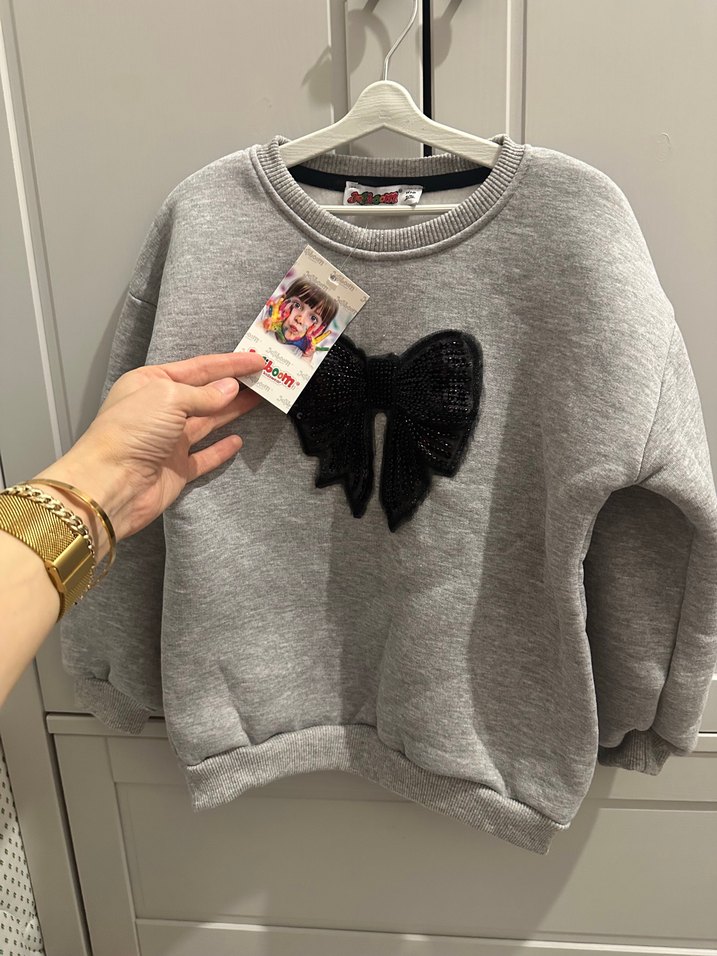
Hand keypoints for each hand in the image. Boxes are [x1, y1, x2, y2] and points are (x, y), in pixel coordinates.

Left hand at [32, 351, 265, 556]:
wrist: (112, 483)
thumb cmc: (132, 430)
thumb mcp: (169, 398)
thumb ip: (204, 394)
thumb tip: (231, 389)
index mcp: (151, 384)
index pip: (198, 368)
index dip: (229, 364)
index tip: (257, 359)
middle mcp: (160, 410)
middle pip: (204, 393)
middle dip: (233, 385)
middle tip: (265, 378)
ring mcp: (169, 441)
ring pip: (207, 422)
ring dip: (232, 411)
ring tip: (261, 400)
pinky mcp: (176, 469)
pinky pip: (204, 456)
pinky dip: (221, 449)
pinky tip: (238, 440)